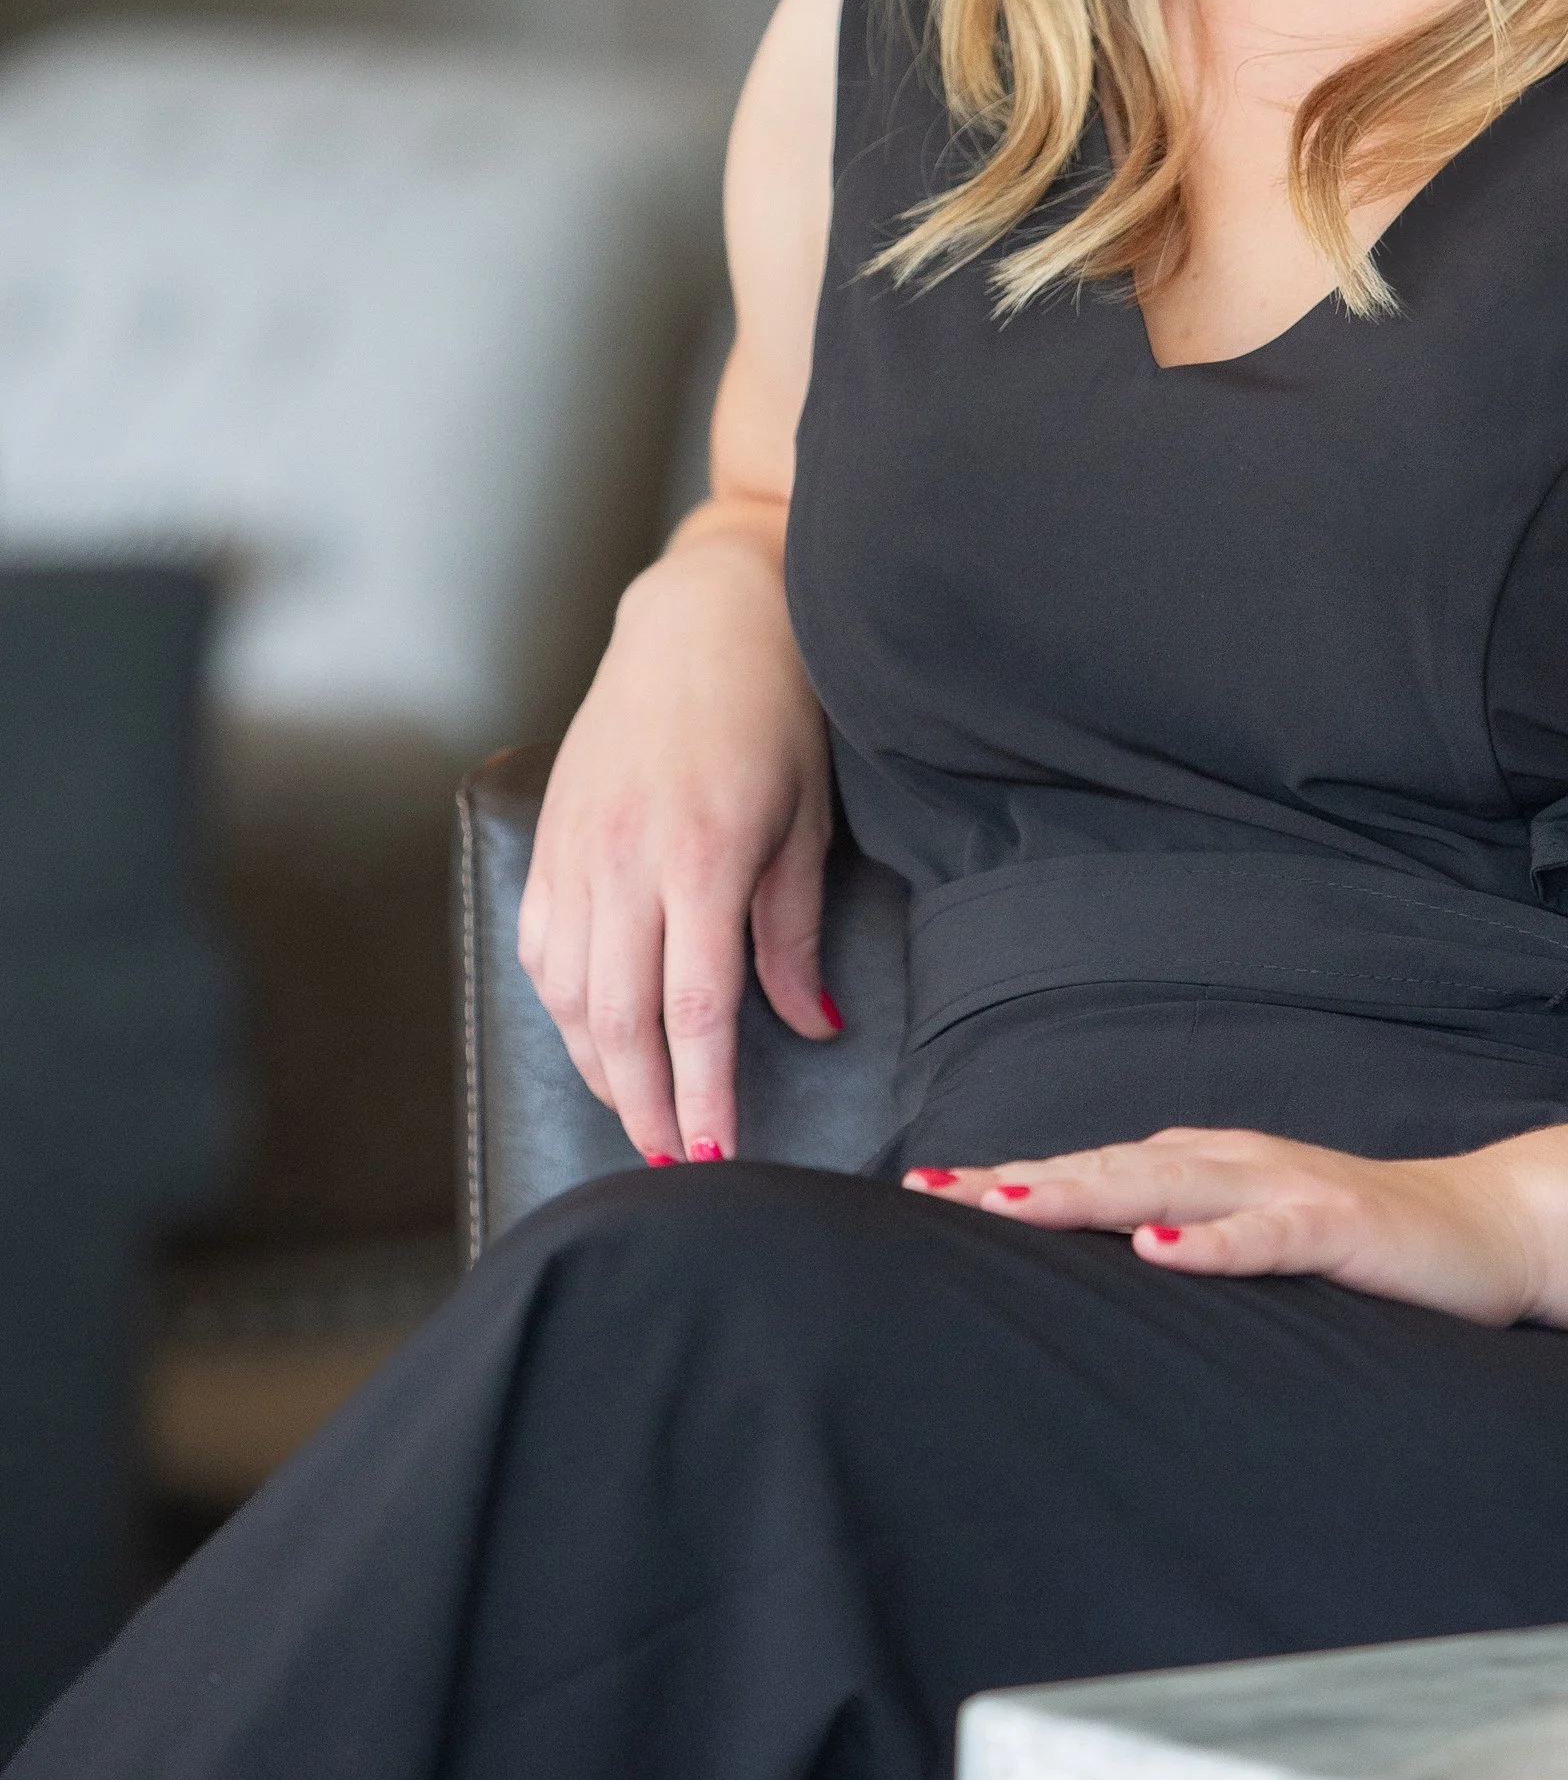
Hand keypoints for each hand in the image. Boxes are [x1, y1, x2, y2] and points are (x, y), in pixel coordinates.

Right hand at [519, 518, 836, 1164]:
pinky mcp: (551, 838)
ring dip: (598, 1065)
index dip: (701, 1098)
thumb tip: (814, 1027)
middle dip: (644, 1104)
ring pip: (567, 995)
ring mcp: (577, 849)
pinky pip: (540, 948)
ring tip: (639, 1109)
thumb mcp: (806, 823)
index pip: (694, 1014)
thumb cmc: (775, 711)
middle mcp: (624, 860)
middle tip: (671, 1163)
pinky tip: (592, 1035)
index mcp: (700, 858)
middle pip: (619, 1021)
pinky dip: (561, 1006)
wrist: (705, 617)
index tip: (713, 1159)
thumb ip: (795, 935)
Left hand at [903, 1126, 1550, 1327]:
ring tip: (1011, 1204)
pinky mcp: (1339, 1226)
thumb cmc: (1363, 1237)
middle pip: (1109, 1168)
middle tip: (933, 1193)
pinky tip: (1161, 1251)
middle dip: (1019, 1182)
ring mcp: (1286, 1189)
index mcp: (1208, 1166)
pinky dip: (1210, 1243)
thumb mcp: (1257, 1232)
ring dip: (1088, 1195)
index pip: (1092, 1169)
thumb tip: (1095, 1262)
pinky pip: (1266, 1236)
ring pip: (1170, 1187)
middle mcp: (1234, 1163)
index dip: (1012, 1179)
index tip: (926, 1190)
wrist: (1487, 1228)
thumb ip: (1185, 1234)